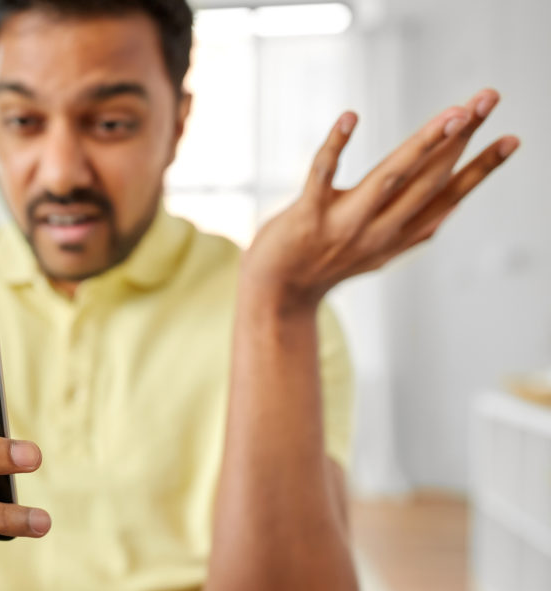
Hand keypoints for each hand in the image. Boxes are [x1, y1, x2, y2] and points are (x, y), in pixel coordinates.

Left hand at [243, 88, 519, 311]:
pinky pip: (322, 175)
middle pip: (428, 179)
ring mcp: (343, 224)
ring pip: (389, 178)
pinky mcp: (307, 216)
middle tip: (487, 98)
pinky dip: (336, 145)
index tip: (512, 138)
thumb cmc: (326, 260)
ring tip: (451, 113)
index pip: (448, 197)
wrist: (276, 294)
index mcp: (400, 236)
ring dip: (422, 144)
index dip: (481, 169)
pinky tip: (349, 116)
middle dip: (461, 138)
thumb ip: (411, 225)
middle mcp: (378, 232)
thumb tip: (454, 197)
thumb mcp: (377, 248)